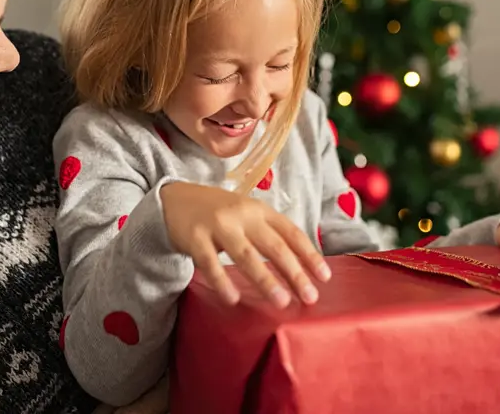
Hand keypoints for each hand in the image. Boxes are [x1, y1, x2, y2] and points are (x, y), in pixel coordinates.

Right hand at [160, 181, 330, 308]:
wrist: (175, 199)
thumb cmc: (218, 214)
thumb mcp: (247, 216)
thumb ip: (268, 234)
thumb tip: (300, 267)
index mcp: (260, 209)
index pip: (291, 232)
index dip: (309, 254)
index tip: (325, 277)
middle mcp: (242, 214)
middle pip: (273, 245)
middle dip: (294, 272)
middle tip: (309, 296)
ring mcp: (218, 224)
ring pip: (245, 254)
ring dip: (265, 279)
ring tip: (281, 301)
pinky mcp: (195, 236)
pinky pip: (209, 262)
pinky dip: (222, 280)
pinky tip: (233, 299)